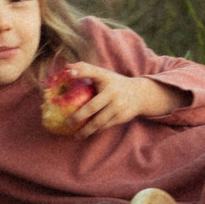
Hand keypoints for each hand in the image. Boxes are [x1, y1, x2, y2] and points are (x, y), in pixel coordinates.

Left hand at [60, 64, 177, 136]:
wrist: (139, 94)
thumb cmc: (113, 83)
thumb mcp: (102, 74)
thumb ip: (84, 69)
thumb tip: (66, 67)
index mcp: (105, 77)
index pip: (92, 72)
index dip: (81, 72)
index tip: (69, 73)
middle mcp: (113, 91)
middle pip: (92, 107)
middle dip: (78, 116)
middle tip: (67, 123)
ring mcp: (118, 105)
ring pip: (98, 121)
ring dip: (86, 130)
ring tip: (75, 136)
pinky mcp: (122, 117)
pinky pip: (104, 126)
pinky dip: (94, 131)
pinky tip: (86, 134)